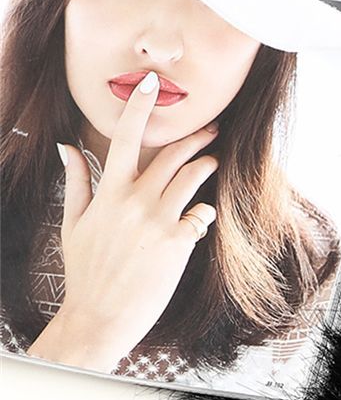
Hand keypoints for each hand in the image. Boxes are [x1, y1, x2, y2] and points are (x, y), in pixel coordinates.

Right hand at [27, 69, 220, 372]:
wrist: (101, 314)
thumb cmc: (86, 270)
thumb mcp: (74, 223)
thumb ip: (77, 182)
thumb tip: (68, 148)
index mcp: (108, 193)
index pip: (125, 138)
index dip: (140, 108)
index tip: (152, 85)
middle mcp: (135, 202)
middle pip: (172, 156)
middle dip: (194, 137)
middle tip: (210, 127)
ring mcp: (159, 221)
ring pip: (192, 180)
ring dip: (206, 166)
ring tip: (212, 161)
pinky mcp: (178, 243)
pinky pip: (202, 216)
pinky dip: (205, 213)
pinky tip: (201, 217)